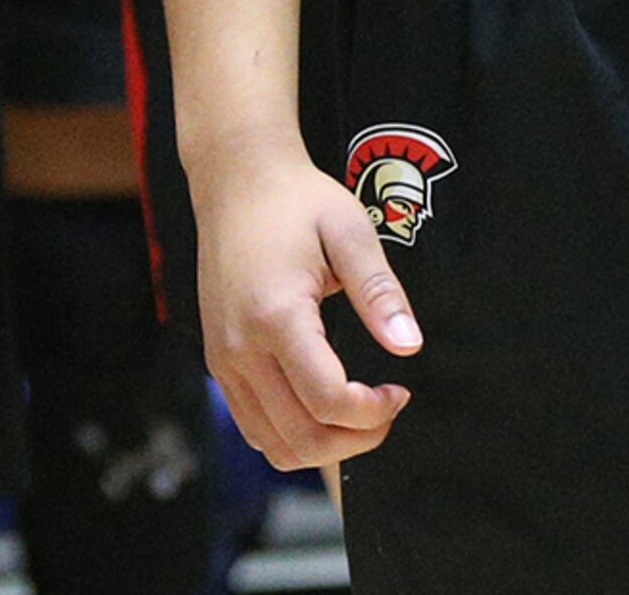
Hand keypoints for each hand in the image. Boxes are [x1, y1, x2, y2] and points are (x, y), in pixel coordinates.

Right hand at [190, 135, 421, 471]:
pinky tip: (326, 405)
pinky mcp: (219, 363)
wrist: (236, 184)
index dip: (373, 412)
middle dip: (355, 439)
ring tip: (362, 412)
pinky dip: (293, 434)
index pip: (327, 400)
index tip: (401, 390)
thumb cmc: (298, 201)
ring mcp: (223, 361)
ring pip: (272, 443)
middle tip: (389, 409)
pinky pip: (253, 426)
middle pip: (299, 438)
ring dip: (324, 446)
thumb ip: (380, 292)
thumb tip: (410, 346)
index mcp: (276, 316)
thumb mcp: (351, 232)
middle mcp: (240, 349)